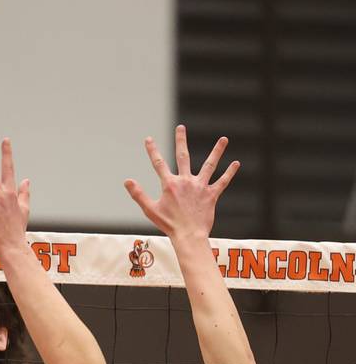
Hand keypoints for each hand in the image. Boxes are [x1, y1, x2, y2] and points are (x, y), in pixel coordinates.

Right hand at [124, 124, 239, 242]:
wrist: (188, 235)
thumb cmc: (169, 225)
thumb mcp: (150, 209)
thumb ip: (138, 194)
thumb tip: (127, 181)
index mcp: (170, 184)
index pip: (158, 163)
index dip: (152, 150)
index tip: (148, 139)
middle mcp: (185, 181)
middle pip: (183, 156)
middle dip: (180, 141)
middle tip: (180, 127)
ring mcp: (200, 187)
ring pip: (209, 165)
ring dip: (217, 151)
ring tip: (224, 139)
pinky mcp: (211, 195)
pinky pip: (222, 182)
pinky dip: (229, 173)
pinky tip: (236, 163)